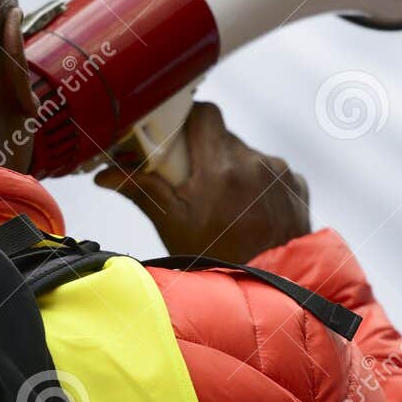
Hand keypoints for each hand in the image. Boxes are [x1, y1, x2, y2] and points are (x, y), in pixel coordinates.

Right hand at [95, 102, 310, 263]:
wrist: (270, 287)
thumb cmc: (218, 259)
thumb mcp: (172, 225)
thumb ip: (141, 190)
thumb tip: (105, 174)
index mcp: (220, 167)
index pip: (204, 114)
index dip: (188, 119)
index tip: (176, 136)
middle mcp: (254, 163)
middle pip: (224, 136)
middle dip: (206, 152)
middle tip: (193, 180)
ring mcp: (280, 174)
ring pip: (247, 154)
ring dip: (233, 169)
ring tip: (223, 204)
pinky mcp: (297, 186)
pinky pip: (271, 172)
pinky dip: (258, 184)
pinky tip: (248, 211)